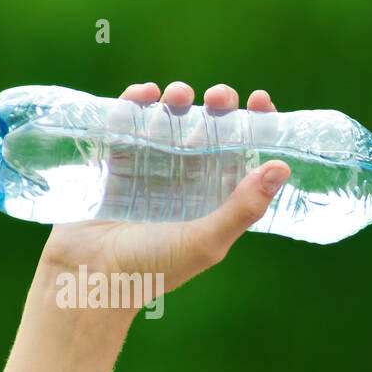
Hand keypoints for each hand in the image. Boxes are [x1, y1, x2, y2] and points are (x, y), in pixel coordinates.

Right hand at [38, 81, 290, 310]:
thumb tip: (281, 168)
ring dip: (178, 101)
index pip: (242, 157)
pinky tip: (145, 94)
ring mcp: (150, 171)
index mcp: (215, 201)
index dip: (254, 128)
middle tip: (220, 96)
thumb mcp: (206, 240)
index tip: (260, 101)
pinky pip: (127, 124)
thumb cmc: (154, 268)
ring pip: (170, 123)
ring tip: (180, 94)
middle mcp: (187, 183)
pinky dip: (135, 104)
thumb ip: (242, 208)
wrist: (90, 278)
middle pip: (209, 133)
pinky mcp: (115, 163)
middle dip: (218, 109)